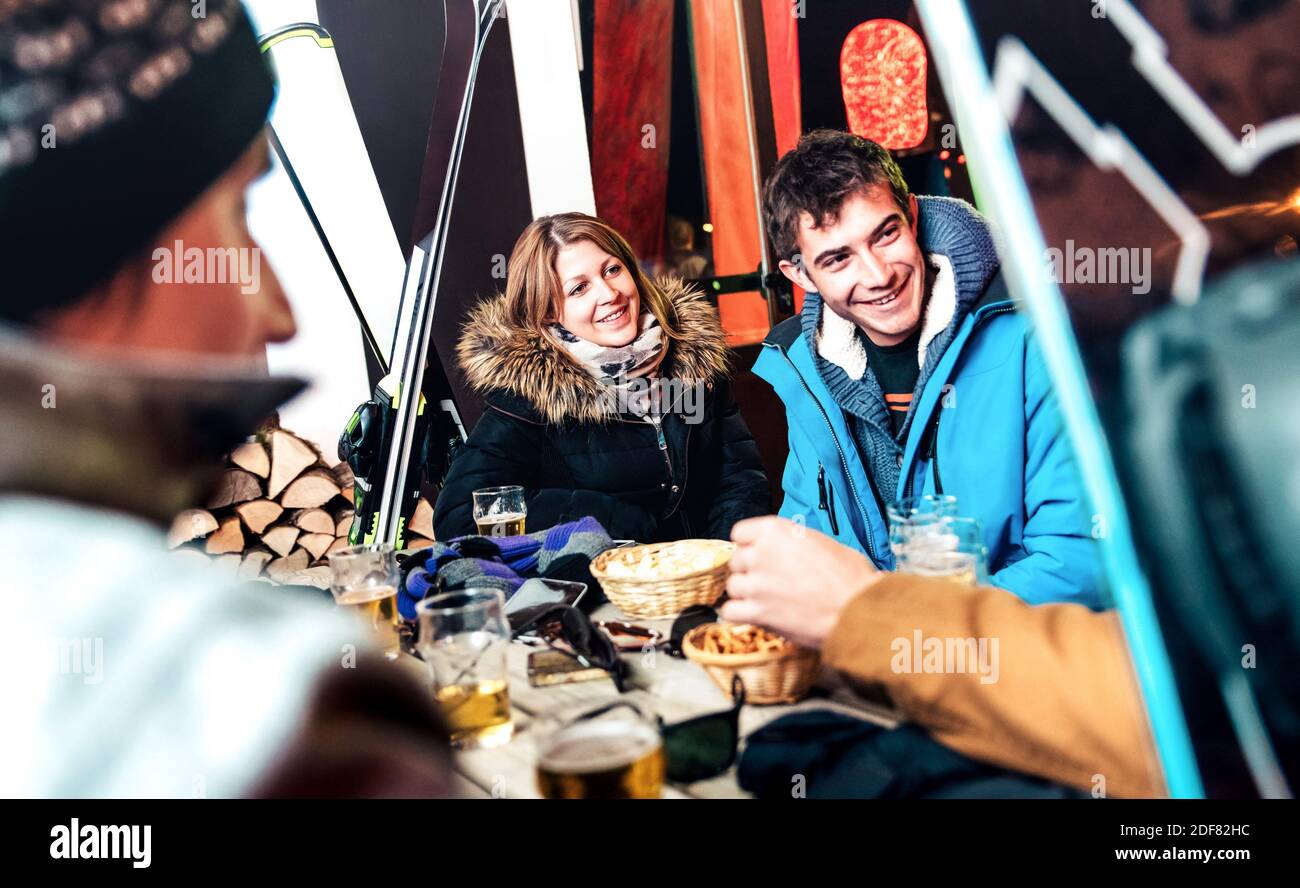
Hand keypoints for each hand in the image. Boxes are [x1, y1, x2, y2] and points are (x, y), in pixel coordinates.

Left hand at [721, 516, 880, 648]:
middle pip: (736, 561)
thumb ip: (794, 543)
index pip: (740, 533)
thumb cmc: (850, 576)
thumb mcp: (822, 543)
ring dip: (745, 594)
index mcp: (775, 530)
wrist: (857, 610)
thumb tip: (788, 551)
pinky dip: (739, 615)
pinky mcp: (757, 612)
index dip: (749, 546)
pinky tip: (754, 615)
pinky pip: (730, 612)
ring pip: (733, 586)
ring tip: (766, 600)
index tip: (758, 555)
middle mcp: (761, 553)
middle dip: (749, 571)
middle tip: (769, 581)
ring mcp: (757, 584)